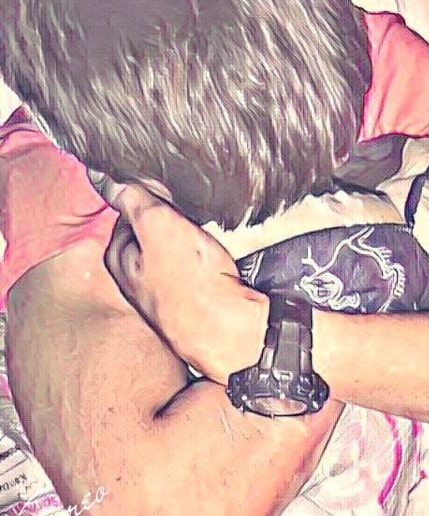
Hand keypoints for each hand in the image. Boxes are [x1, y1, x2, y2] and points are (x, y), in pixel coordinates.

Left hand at [104, 183, 268, 382]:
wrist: (234, 335)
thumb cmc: (195, 289)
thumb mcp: (159, 227)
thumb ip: (134, 200)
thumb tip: (107, 179)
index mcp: (120, 259)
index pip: (128, 208)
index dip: (152, 196)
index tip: (170, 196)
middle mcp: (137, 278)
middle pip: (154, 228)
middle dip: (174, 220)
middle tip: (193, 224)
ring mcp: (167, 291)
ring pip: (179, 247)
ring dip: (195, 240)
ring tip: (208, 247)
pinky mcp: (195, 300)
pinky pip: (200, 267)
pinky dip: (209, 260)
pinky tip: (219, 265)